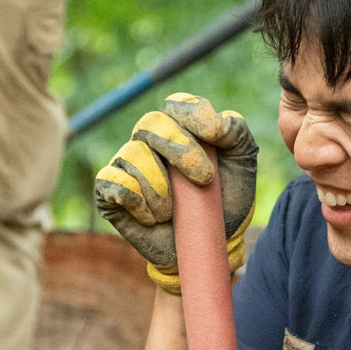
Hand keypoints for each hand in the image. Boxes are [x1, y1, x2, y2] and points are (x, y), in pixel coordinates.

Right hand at [95, 93, 257, 292]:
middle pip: (150, 124)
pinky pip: (113, 184)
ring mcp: (125, 164)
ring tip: (175, 212)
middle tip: (204, 180)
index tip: (216, 136)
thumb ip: (236, 132)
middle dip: (181, 150)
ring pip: (133, 156)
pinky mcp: (108, 192)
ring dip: (162, 189)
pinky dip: (137, 202)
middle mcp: (148, 140)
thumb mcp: (242, 163)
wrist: (209, 244)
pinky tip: (152, 218)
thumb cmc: (225, 200)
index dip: (194, 116)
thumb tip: (217, 123)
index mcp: (178, 126)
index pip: (176, 105)